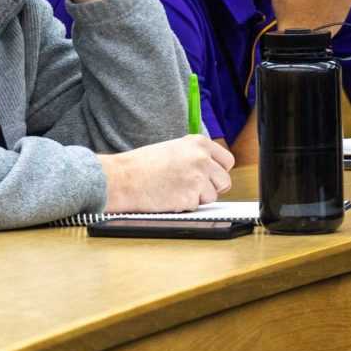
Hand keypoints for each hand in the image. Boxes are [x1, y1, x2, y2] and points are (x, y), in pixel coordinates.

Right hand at [99, 136, 234, 212]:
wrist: (123, 178)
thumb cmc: (143, 164)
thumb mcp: (174, 148)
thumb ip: (195, 156)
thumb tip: (212, 172)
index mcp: (199, 143)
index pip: (227, 161)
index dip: (217, 172)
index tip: (209, 177)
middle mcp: (202, 158)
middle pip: (224, 181)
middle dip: (212, 188)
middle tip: (193, 188)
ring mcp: (198, 178)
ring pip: (212, 197)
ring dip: (197, 198)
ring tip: (176, 190)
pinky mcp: (191, 197)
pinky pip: (196, 207)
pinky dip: (185, 206)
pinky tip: (169, 197)